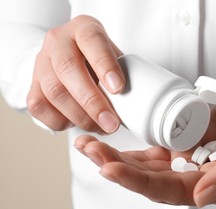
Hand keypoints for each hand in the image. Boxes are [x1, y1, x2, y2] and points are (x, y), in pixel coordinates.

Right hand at [27, 15, 124, 133]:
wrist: (71, 59)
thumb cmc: (99, 60)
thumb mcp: (116, 58)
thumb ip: (124, 73)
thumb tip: (139, 103)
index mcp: (83, 29)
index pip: (92, 40)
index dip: (105, 65)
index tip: (118, 89)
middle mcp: (58, 42)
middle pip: (68, 69)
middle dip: (92, 101)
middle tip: (111, 123)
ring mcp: (41, 63)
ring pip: (54, 92)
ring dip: (80, 117)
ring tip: (101, 128)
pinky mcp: (32, 86)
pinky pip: (40, 108)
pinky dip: (63, 121)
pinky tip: (80, 123)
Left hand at [75, 77, 215, 205]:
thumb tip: (201, 199)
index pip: (178, 191)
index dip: (143, 183)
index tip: (112, 170)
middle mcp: (207, 177)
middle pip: (157, 181)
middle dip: (121, 170)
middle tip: (91, 153)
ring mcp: (198, 160)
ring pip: (153, 168)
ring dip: (121, 160)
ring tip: (90, 147)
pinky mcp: (192, 143)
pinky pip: (160, 150)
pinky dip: (135, 149)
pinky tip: (112, 146)